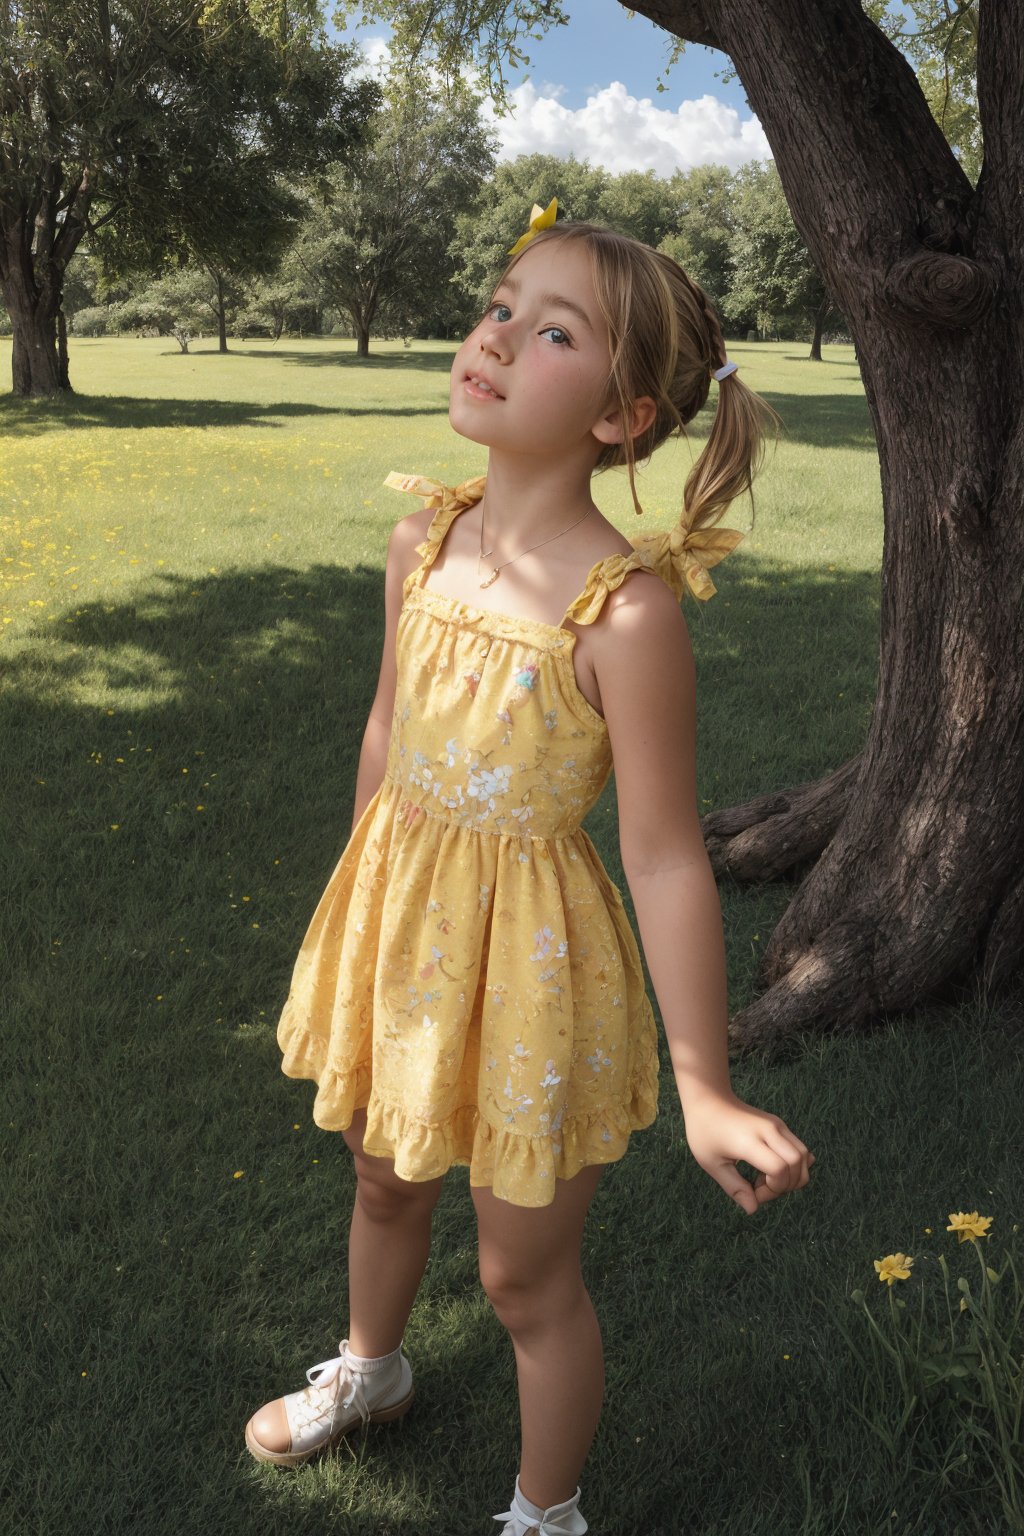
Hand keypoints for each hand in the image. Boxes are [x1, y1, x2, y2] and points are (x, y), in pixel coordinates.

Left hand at [681, 1090, 814, 1214]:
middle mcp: (769, 1130)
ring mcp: (777, 1125)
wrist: (709, 1098)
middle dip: (786, 1185)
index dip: (772, 1189)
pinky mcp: (780, 1125)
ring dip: (793, 1176)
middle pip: (797, 1163)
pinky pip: (800, 1149)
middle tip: (760, 1188)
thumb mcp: (711, 1163)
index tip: (753, 1192)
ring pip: (804, 1156)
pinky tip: (772, 1167)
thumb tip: (753, 1209)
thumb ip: (734, 1187)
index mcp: (749, 1140)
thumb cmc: (705, 1132)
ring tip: (766, 1178)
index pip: (779, 1169)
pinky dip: (794, 1165)